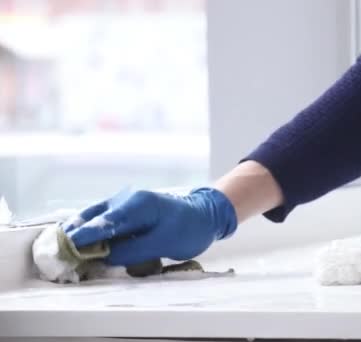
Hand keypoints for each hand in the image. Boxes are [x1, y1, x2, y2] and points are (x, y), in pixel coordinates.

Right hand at [63, 188, 236, 265]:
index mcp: (137, 205)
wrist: (206, 214)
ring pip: (95, 217)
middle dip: (74, 233)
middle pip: (93, 217)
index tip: (65, 248)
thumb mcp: (164, 243)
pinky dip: (92, 229)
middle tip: (57, 251)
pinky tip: (82, 242)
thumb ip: (133, 250)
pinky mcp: (127, 210)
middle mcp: (126, 199)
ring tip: (64, 247)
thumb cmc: (189, 228)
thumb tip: (105, 257)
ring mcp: (125, 203)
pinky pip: (104, 220)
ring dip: (80, 231)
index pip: (104, 222)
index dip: (83, 237)